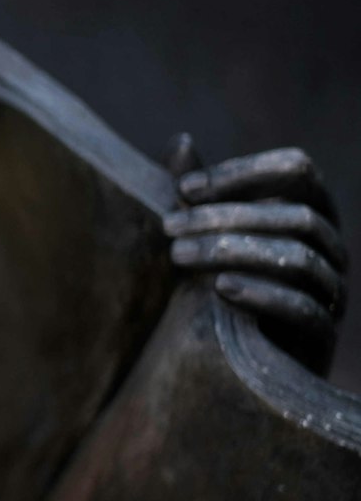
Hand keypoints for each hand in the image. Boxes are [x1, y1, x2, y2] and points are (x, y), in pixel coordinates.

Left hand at [163, 135, 348, 374]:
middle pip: (295, 216)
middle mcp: (331, 247)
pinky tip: (219, 288)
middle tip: (168, 226)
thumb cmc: (220, 283)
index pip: (298, 170)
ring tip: (178, 256)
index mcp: (311, 211)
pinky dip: (262, 295)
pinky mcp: (322, 334)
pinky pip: (304, 309)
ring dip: (234, 252)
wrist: (231, 360)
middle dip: (226, 217)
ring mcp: (332, 291)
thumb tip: (180, 141)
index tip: (184, 188)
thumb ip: (199, 195)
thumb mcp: (204, 237)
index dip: (244, 173)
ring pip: (299, 259)